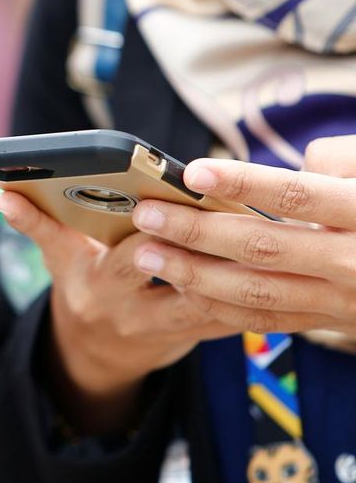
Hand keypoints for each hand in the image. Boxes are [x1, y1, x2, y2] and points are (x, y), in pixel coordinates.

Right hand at [0, 191, 231, 432]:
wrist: (95, 353)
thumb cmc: (79, 285)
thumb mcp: (56, 256)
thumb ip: (34, 223)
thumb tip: (1, 194)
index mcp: (98, 286)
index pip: (127, 260)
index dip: (152, 235)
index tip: (172, 208)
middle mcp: (134, 311)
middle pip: (176, 279)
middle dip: (202, 247)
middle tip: (225, 212)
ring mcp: (170, 328)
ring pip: (213, 300)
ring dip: (235, 268)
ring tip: (253, 231)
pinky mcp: (199, 336)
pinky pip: (233, 316)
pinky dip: (252, 290)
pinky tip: (266, 261)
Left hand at [130, 138, 355, 335]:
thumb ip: (339, 161)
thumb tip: (295, 166)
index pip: (299, 195)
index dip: (244, 181)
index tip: (194, 171)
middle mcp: (354, 262)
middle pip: (263, 247)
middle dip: (197, 232)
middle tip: (147, 214)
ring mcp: (341, 300)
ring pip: (257, 291)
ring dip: (194, 275)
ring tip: (148, 255)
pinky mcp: (330, 321)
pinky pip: (268, 319)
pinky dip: (221, 307)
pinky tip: (183, 289)